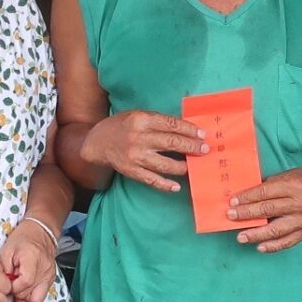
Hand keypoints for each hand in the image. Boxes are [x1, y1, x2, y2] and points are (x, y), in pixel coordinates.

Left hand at [0, 220, 60, 301]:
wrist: (40, 233)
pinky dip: (31, 295)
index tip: (8, 284)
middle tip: (12, 286)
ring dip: (25, 298)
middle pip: (32, 295)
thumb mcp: (7, 250)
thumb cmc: (22, 239)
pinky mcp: (51, 279)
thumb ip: (4, 270)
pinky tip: (25, 288)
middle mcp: (45, 269)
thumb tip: (5, 286)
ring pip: (38, 300)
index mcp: (33, 258)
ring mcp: (50, 276)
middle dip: (18, 294)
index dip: (14, 288)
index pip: (26, 283)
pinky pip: (41, 295)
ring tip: (18, 288)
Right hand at [82, 110, 209, 192]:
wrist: (96, 142)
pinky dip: (164, 184)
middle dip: (191, 147)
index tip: (202, 134)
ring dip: (182, 167)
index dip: (189, 130)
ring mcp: (135, 156)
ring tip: (193, 167)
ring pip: (164, 164)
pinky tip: (176, 186)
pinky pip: (151, 179)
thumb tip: (185, 129)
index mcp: (141, 120)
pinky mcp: (131, 171)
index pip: (171, 124)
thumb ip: (158, 121)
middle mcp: (138, 138)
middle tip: (205, 149)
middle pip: (171, 143)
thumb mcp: (137, 115)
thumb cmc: (121, 126)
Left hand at [228, 165, 301, 252]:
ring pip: (276, 230)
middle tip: (231, 217)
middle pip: (268, 210)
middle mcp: (300, 203)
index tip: (232, 202)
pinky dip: (272, 246)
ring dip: (256, 234)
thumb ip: (269, 186)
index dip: (247, 198)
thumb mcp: (288, 175)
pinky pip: (287, 242)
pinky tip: (259, 246)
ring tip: (241, 237)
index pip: (265, 192)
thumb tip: (244, 198)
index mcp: (294, 185)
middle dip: (246, 214)